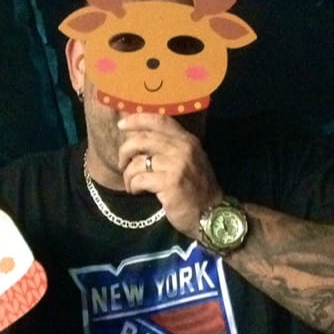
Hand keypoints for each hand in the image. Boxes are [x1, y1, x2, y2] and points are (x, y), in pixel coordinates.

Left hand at [117, 113, 222, 237]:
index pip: (159, 120)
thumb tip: (139, 138)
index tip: (121, 125)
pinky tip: (137, 191)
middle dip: (125, 151)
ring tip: (131, 185)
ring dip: (128, 175)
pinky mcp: (170, 183)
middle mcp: (182, 148)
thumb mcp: (189, 160)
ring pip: (138, 162)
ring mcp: (177, 165)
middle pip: (142, 139)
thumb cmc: (196, 188)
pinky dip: (133, 186)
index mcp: (186, 140)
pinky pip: (139, 179)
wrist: (212, 213)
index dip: (137, 119)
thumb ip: (170, 147)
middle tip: (122, 164)